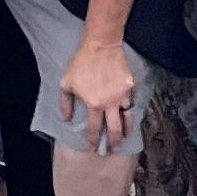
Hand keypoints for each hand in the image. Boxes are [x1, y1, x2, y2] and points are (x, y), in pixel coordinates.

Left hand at [59, 32, 138, 147]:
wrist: (101, 45)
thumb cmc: (81, 63)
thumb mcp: (66, 83)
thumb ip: (65, 103)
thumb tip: (67, 119)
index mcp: (93, 104)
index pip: (94, 129)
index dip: (93, 140)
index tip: (93, 148)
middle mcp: (109, 103)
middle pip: (113, 130)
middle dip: (112, 143)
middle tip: (110, 150)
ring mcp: (122, 95)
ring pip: (127, 119)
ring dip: (125, 131)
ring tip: (123, 138)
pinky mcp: (130, 86)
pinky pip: (131, 103)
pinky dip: (129, 111)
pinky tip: (128, 116)